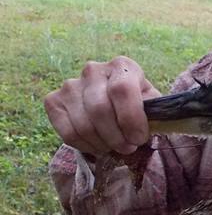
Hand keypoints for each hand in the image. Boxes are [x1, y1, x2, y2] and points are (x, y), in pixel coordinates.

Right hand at [44, 57, 160, 156]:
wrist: (112, 104)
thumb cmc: (136, 104)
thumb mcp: (151, 105)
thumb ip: (155, 113)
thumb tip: (155, 124)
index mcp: (122, 66)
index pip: (122, 90)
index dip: (131, 119)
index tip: (139, 138)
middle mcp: (93, 70)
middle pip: (100, 110)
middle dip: (117, 137)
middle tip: (127, 147)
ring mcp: (70, 84)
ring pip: (83, 125)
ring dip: (102, 144)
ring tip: (114, 147)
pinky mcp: (53, 100)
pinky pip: (67, 132)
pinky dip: (84, 146)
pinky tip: (97, 145)